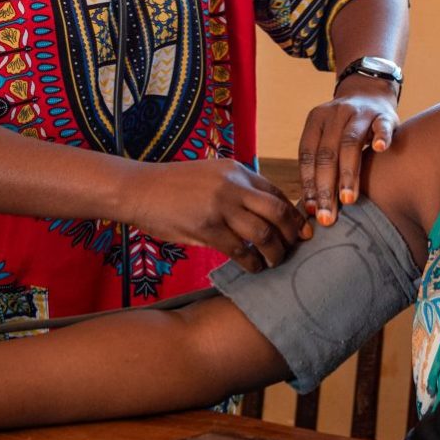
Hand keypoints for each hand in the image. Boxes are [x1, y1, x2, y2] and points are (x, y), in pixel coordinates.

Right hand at [122, 158, 308, 272]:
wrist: (138, 189)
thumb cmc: (173, 187)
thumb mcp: (210, 176)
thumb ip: (236, 190)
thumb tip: (264, 215)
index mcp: (236, 170)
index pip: (276, 192)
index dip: (293, 214)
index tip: (301, 230)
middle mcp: (232, 185)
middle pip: (278, 211)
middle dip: (292, 234)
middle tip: (295, 248)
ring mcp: (220, 205)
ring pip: (263, 233)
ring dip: (275, 252)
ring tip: (274, 263)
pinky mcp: (206, 227)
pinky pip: (240, 249)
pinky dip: (252, 262)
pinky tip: (254, 268)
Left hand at [299, 76, 399, 225]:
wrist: (369, 92)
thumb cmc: (344, 127)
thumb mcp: (327, 136)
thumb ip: (320, 163)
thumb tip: (311, 208)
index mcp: (316, 121)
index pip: (308, 155)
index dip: (308, 184)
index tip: (311, 210)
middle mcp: (335, 115)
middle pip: (327, 153)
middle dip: (325, 187)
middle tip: (327, 215)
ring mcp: (360, 113)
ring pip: (350, 142)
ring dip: (348, 173)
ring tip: (348, 199)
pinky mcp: (383, 114)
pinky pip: (382, 125)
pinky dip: (380, 136)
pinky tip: (380, 149)